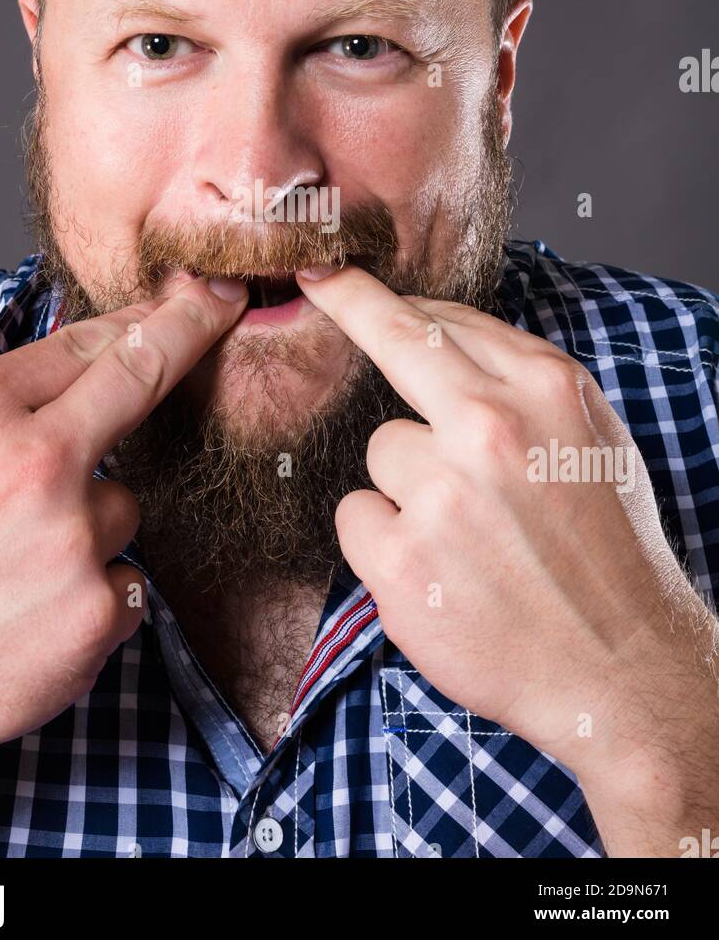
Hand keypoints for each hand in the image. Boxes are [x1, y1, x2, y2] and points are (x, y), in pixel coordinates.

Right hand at [0, 271, 246, 795]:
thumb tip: (61, 383)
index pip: (83, 343)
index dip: (143, 316)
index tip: (188, 295)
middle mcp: (34, 464)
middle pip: (142, 378)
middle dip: (190, 328)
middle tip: (221, 305)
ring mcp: (72, 539)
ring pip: (122, 509)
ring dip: (86, 532)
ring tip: (6, 572)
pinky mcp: (93, 614)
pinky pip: (125, 585)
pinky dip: (89, 601)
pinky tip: (26, 620)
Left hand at [296, 264, 716, 798]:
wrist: (625, 670)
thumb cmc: (609, 551)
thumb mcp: (591, 440)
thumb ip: (518, 385)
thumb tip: (438, 335)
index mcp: (545, 391)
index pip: (446, 320)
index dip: (383, 295)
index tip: (334, 270)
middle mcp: (491, 427)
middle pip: (394, 341)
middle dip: (347, 302)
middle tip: (313, 279)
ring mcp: (442, 493)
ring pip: (380, 451)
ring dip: (406, 487)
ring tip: (465, 537)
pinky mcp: (402, 560)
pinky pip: (357, 517)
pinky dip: (385, 544)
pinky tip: (438, 573)